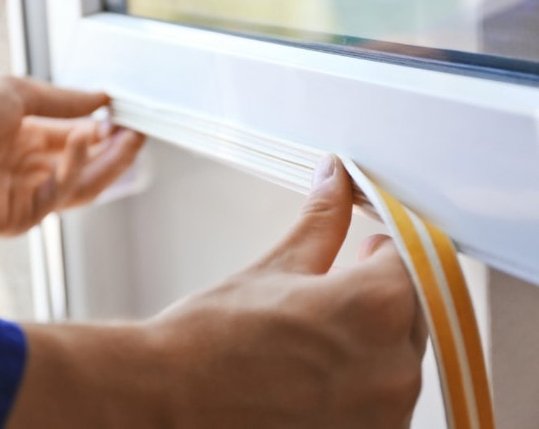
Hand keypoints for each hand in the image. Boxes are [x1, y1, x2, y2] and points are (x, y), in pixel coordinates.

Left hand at [0, 75, 144, 235]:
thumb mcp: (16, 94)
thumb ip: (62, 101)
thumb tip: (102, 98)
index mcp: (27, 141)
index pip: (78, 141)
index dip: (105, 132)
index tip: (129, 117)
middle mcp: (29, 170)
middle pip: (86, 169)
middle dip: (115, 153)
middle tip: (139, 134)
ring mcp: (24, 196)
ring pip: (80, 187)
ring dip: (107, 165)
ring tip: (128, 139)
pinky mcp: (17, 218)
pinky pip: (57, 196)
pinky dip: (74, 168)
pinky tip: (84, 138)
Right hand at [8, 156, 425, 427]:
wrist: (168, 397)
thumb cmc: (210, 340)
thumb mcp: (274, 269)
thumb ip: (321, 221)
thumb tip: (335, 178)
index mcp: (375, 307)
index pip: (415, 262)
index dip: (387, 251)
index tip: (368, 249)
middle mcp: (392, 368)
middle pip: (413, 314)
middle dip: (379, 297)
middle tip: (333, 291)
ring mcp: (381, 416)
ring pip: (398, 361)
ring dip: (372, 342)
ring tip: (314, 337)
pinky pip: (381, 401)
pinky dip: (359, 384)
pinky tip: (314, 373)